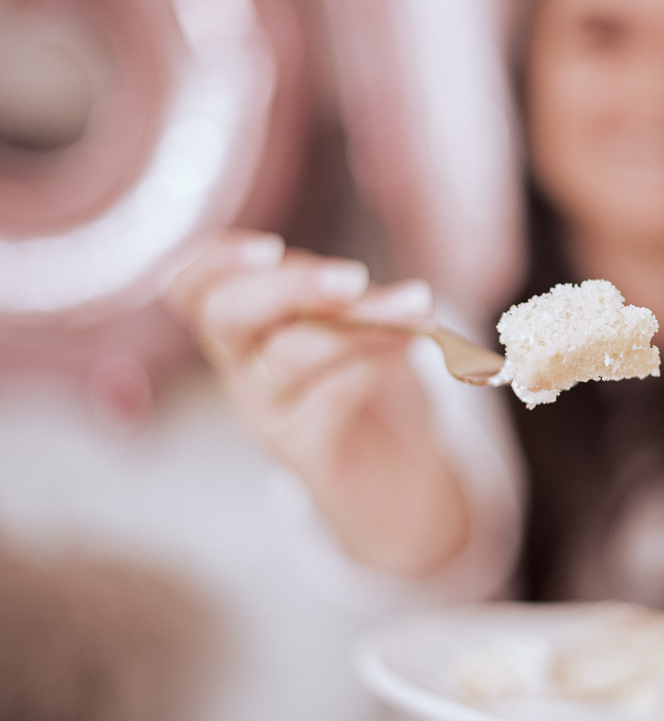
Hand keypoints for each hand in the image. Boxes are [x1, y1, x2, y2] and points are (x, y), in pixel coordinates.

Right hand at [168, 230, 468, 576]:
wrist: (398, 473)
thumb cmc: (366, 379)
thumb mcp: (348, 320)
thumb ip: (337, 294)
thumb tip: (352, 279)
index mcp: (242, 321)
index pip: (191, 285)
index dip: (216, 261)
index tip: (270, 247)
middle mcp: (239, 365)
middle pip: (226, 316)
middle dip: (289, 288)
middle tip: (354, 277)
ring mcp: (266, 411)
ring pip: (290, 356)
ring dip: (357, 323)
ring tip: (416, 304)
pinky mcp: (304, 450)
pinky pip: (331, 398)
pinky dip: (375, 363)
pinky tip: (413, 341)